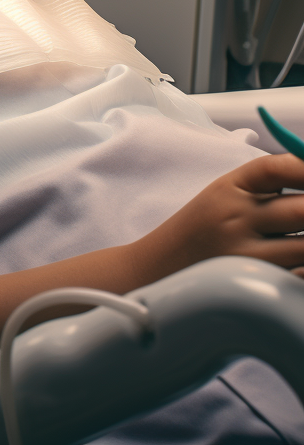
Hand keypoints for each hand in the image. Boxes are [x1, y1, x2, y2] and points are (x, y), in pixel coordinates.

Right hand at [139, 153, 303, 277]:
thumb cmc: (206, 225)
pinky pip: (299, 274)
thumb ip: (271, 183)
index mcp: (230, 187)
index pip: (275, 168)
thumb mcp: (226, 192)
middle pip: (302, 210)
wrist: (164, 265)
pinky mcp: (255, 285)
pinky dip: (302, 266)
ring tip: (296, 234)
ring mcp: (246, 255)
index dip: (303, 168)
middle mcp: (236, 219)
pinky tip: (292, 258)